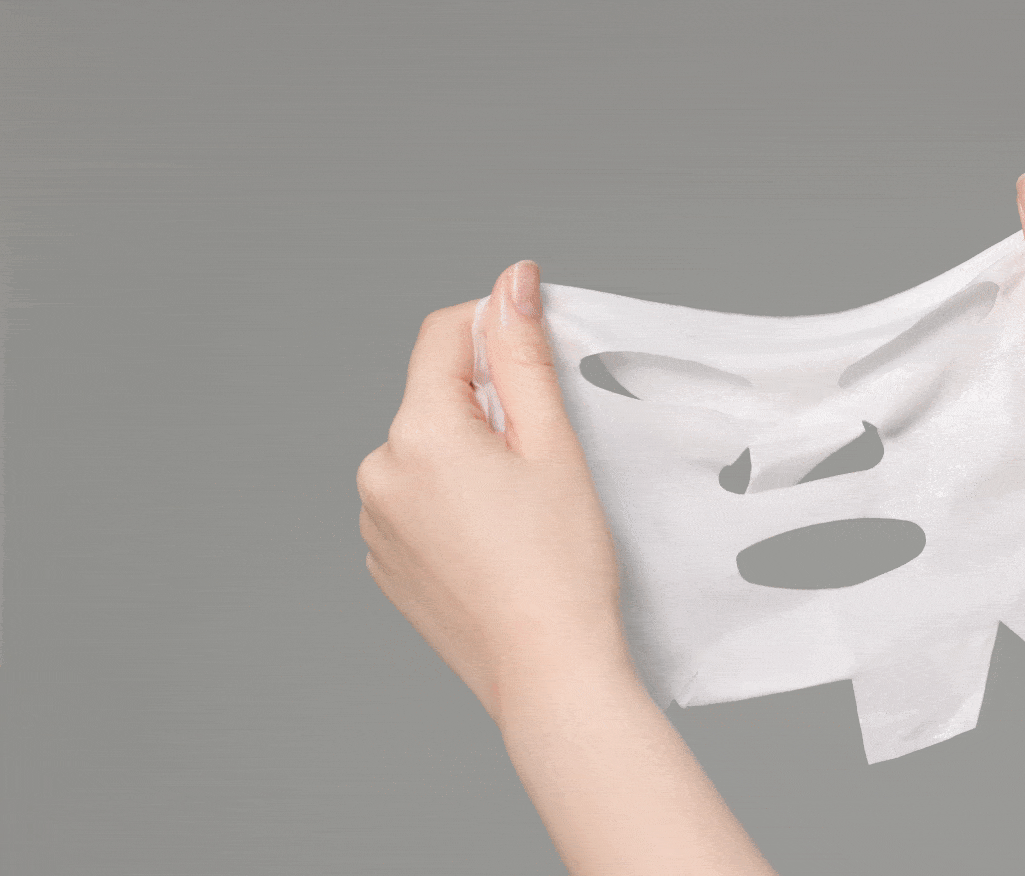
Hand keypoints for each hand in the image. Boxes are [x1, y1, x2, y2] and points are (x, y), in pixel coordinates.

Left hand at [356, 261, 631, 720]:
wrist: (548, 672)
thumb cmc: (561, 566)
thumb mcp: (552, 445)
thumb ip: (524, 355)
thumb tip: (510, 284)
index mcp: (418, 435)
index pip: (444, 334)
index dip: (495, 330)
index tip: (538, 357)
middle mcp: (379, 473)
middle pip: (436, 397)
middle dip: (489, 408)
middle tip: (545, 461)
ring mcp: (374, 524)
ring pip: (428, 451)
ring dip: (471, 457)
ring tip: (524, 512)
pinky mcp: (386, 563)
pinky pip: (418, 502)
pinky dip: (455, 503)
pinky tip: (499, 543)